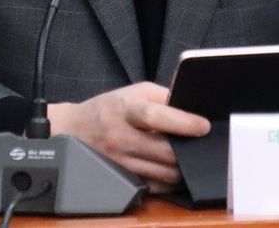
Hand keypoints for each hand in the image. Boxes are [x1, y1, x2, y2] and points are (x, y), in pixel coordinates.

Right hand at [48, 82, 209, 191]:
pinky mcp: (123, 179)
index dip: (182, 122)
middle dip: (188, 150)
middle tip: (203, 144)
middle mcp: (122, 137)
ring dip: (183, 167)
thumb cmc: (109, 108)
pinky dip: (170, 181)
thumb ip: (162, 96)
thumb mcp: (134, 91)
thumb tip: (191, 105)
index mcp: (125, 110)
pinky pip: (155, 187)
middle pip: (164, 151)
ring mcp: (121, 162)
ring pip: (163, 173)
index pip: (155, 116)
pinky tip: (176, 170)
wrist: (75, 130)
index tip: (203, 126)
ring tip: (191, 157)